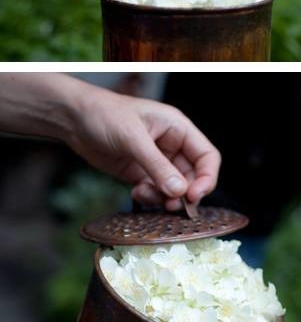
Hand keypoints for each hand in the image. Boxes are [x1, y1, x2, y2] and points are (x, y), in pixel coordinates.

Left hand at [66, 88, 220, 212]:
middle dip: (184, 193)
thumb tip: (179, 192)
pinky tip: (135, 192)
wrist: (73, 119)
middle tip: (171, 206)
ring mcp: (156, 160)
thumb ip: (157, 166)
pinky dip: (149, 197)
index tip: (193, 196)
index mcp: (179, 129)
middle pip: (193, 176)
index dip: (207, 177)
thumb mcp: (133, 138)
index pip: (207, 156)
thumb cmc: (105, 115)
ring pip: (174, 187)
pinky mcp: (140, 173)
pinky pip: (155, 191)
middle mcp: (172, 145)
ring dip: (165, 198)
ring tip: (146, 195)